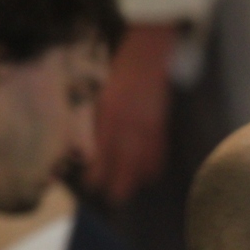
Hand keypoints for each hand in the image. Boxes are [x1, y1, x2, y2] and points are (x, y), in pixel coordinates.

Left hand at [87, 24, 176, 203]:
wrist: (150, 50)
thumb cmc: (121, 69)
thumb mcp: (100, 91)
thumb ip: (95, 118)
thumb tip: (88, 144)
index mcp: (109, 113)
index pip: (102, 150)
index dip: (97, 170)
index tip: (92, 185)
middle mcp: (128, 122)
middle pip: (123, 161)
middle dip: (118, 182)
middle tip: (113, 199)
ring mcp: (147, 123)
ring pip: (142, 159)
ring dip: (136, 177)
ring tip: (130, 191)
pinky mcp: (162, 122)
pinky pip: (159, 150)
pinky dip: (154, 164)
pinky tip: (150, 175)